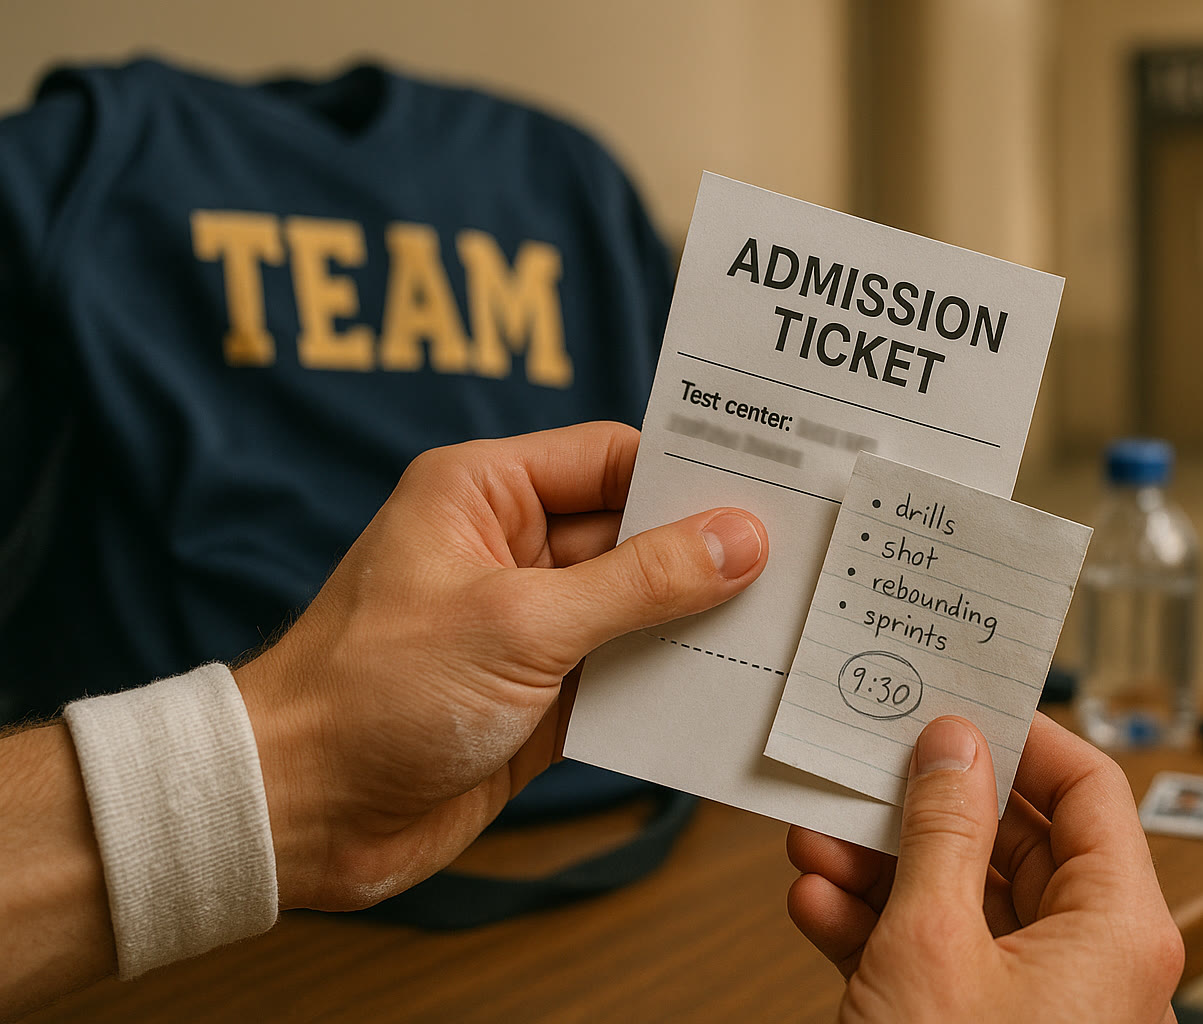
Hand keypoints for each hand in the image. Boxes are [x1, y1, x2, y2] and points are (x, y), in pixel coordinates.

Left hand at [233, 421, 767, 911]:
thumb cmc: (377, 693)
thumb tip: (738, 539)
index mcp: (485, 493)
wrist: (298, 816)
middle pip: (635, 533)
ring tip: (788, 627)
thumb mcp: (522, 624)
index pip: (613, 459)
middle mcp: (509, 550)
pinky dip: (669, 681)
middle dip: (709, 553)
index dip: (692, 472)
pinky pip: (623, 673)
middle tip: (804, 562)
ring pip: (637, 608)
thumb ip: (639, 582)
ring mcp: (528, 625)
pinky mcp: (540, 695)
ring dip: (697, 623)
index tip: (777, 487)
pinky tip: (733, 690)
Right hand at [787, 714, 1183, 1022]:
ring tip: (822, 838)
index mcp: (1117, 926)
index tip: (966, 702)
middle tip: (872, 766)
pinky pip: (937, 955)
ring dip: (885, 865)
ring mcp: (1033, 1000)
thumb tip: (954, 746)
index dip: (1027, 735)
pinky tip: (821, 903)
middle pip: (1014, 841)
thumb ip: (943, 829)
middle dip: (927, 806)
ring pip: (964, 898)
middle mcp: (1089, 959)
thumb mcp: (935, 942)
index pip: (1090, 789)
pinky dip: (876, 926)